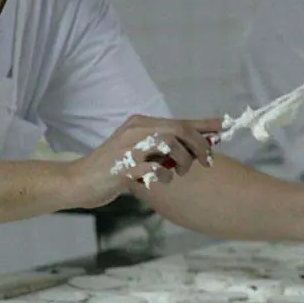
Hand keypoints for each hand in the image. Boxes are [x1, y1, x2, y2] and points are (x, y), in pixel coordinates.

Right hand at [67, 115, 221, 208]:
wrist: (78, 182)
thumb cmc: (113, 170)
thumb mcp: (140, 154)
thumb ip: (164, 149)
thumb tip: (196, 149)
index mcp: (141, 124)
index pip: (180, 121)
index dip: (204, 125)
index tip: (225, 127)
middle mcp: (136, 130)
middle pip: (180, 130)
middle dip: (199, 146)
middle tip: (207, 161)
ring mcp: (129, 146)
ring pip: (170, 144)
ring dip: (182, 161)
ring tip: (178, 172)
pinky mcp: (124, 166)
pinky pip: (156, 167)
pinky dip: (165, 175)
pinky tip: (160, 180)